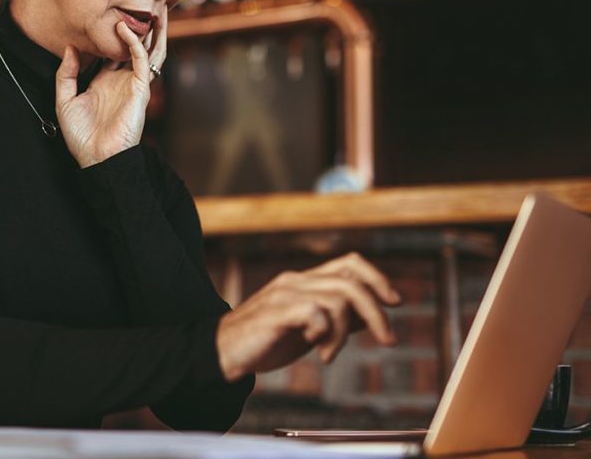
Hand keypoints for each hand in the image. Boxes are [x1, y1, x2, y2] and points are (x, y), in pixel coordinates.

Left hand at [55, 11, 167, 167]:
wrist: (96, 159)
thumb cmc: (81, 137)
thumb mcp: (65, 101)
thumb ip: (66, 74)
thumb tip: (70, 47)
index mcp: (104, 82)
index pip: (110, 52)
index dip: (108, 34)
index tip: (98, 14)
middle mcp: (120, 80)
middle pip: (132, 47)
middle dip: (136, 26)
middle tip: (132, 3)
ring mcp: (132, 83)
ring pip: (145, 49)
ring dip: (146, 29)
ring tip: (145, 6)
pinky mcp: (140, 89)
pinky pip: (141, 60)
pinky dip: (134, 42)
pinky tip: (124, 28)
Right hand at [216, 252, 401, 381]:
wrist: (221, 352)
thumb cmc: (265, 342)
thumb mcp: (308, 329)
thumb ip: (336, 319)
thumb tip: (371, 317)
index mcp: (304, 281)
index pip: (350, 263)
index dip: (378, 278)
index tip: (396, 301)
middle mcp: (296, 280)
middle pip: (351, 281)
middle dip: (377, 313)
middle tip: (388, 341)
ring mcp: (285, 293)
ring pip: (338, 299)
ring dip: (345, 333)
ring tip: (330, 354)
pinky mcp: (276, 311)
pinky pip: (316, 313)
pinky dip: (326, 334)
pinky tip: (316, 350)